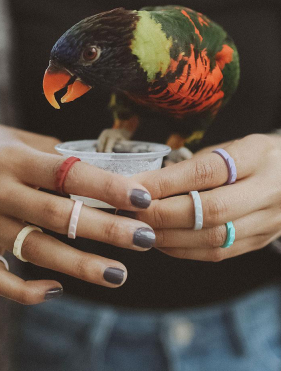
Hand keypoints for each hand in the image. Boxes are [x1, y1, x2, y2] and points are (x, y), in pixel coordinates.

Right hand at [0, 124, 153, 303]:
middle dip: (106, 229)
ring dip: (80, 265)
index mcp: (14, 159)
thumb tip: (103, 169)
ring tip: (118, 274)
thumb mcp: (18, 139)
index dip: (108, 187)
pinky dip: (25, 290)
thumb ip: (56, 156)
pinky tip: (57, 289)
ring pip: (36, 250)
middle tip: (145, 238)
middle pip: (59, 215)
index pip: (68, 173)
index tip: (143, 198)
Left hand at [129, 134, 280, 260]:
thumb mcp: (232, 146)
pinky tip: (162, 241)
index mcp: (258, 156)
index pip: (206, 172)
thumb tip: (151, 183)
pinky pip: (218, 252)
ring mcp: (267, 221)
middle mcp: (268, 191)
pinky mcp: (260, 241)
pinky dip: (184, 249)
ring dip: (169, 236)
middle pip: (210, 210)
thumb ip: (197, 165)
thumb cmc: (255, 156)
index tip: (136, 188)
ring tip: (141, 229)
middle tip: (132, 213)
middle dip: (163, 214)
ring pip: (213, 238)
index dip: (167, 183)